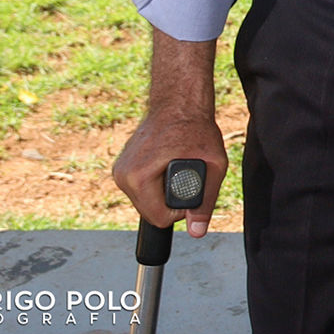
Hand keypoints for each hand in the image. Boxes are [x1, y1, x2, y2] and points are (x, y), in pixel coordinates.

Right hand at [112, 108, 226, 236]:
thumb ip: (206, 201)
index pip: (159, 218)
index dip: (181, 210)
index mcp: (139, 177)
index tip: (192, 186)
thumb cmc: (197, 128)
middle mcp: (123, 176)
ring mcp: (119, 171)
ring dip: (162, 193)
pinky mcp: (121, 168)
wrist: (179, 102)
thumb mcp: (213, 165)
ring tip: (176, 165)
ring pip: (145, 203)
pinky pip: (140, 191)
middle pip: (150, 213)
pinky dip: (155, 185)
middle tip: (187, 174)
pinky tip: (165, 164)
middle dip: (171, 200)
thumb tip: (197, 232)